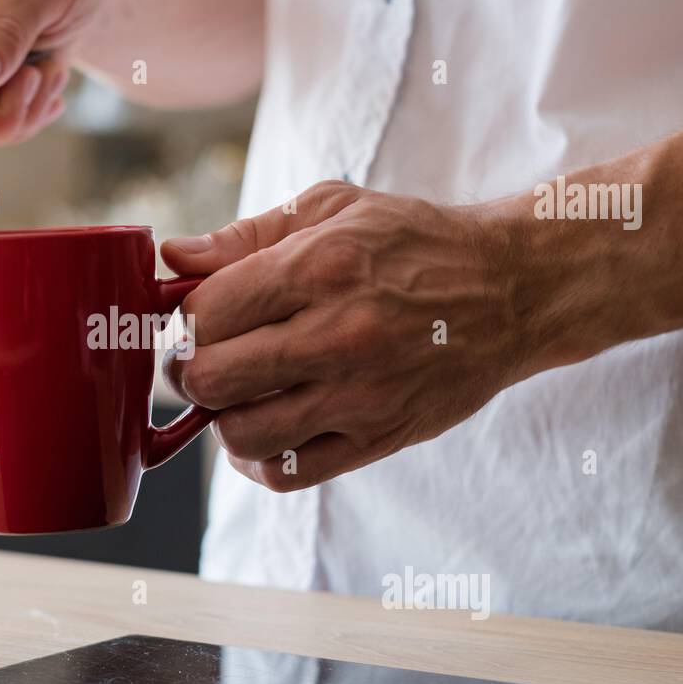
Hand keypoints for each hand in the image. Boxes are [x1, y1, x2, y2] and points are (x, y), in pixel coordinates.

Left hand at [160, 181, 538, 491]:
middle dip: (188, 370)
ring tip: (236, 395)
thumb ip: (244, 235)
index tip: (199, 316)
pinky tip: (263, 432)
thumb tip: (171, 257)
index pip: (207, 312)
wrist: (511, 290)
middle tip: (201, 359)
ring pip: (241, 434)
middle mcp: (339, 335)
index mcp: (321, 267)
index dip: (187, 317)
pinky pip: (289, 474)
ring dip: (221, 418)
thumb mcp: (332, 209)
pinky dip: (258, 461)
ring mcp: (361, 394)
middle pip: (211, 378)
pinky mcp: (380, 437)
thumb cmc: (412, 243)